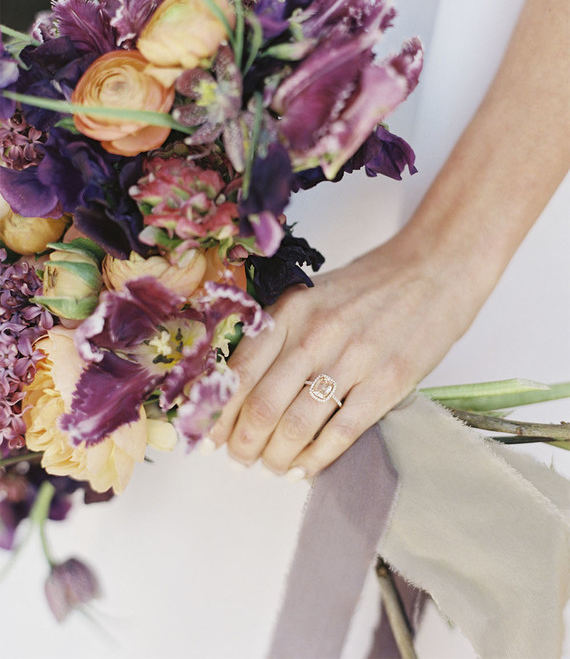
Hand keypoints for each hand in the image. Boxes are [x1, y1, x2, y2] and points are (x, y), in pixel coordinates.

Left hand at [208, 231, 478, 477]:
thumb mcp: (312, 296)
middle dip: (244, 445)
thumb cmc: (370, 285)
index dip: (217, 415)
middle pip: (261, 406)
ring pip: (297, 425)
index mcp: (290, 311)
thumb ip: (278, 335)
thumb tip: (241, 387)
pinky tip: (307, 466)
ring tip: (273, 466)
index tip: (210, 437)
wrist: (433, 268)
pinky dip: (318, 458)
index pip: (238, 373)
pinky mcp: (389, 381)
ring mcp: (353, 359)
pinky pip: (342, 432)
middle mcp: (315, 334)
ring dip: (277, 457)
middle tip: (242, 458)